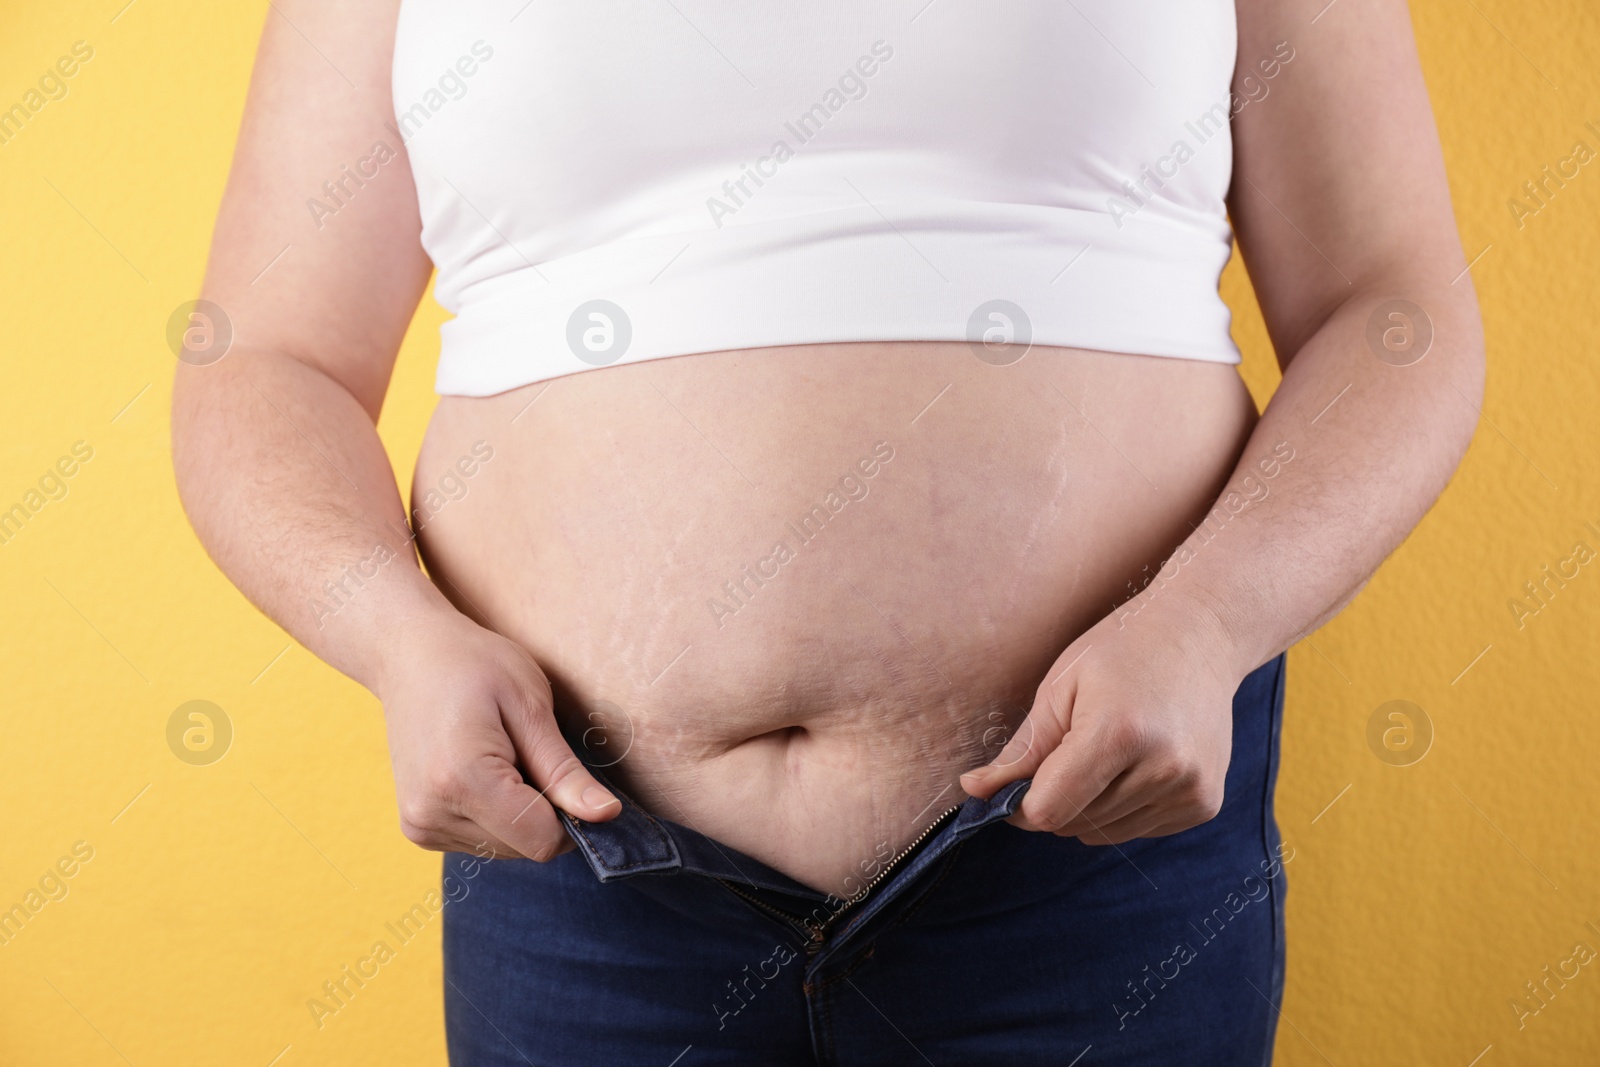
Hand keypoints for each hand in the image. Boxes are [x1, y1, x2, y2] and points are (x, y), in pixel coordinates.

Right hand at [374, 609, 620, 860]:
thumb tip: (607, 815)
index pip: (542, 840)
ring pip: (506, 848)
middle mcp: (431, 814)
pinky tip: (484, 770)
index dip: (572, 815)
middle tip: (528, 753)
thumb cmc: (475, 665)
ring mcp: (419, 825)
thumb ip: (564, 771)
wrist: (410, 655)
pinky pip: (482, 841)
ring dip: (520, 814)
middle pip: (525, 847)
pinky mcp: (418, 827)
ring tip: (502, 756)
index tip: (569, 774)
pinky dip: (497, 814)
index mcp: (461, 781)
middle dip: (544, 811)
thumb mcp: (530, 706)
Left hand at [960, 594, 1242, 844]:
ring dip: (1087, 806)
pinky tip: (1134, 763)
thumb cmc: (1122, 651)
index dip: (1018, 806)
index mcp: (1120, 732)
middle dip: (1052, 801)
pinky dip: (1120, 808)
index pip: (1048, 810)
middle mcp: (1164, 768)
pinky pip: (1137, 830)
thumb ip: (1021, 749)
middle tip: (1062, 753)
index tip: (1011, 785)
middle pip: (1074, 825)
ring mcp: (1191, 789)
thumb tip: (974, 790)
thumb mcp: (1060, 686)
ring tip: (1103, 751)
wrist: (1201, 635)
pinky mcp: (1205, 803)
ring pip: (1103, 834)